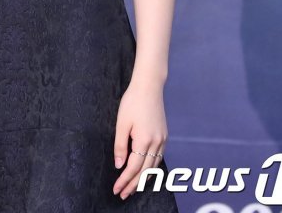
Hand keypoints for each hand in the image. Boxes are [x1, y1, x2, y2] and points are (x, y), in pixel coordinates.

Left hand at [112, 79, 167, 199]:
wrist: (149, 87)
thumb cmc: (133, 102)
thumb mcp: (121, 123)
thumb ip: (120, 146)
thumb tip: (119, 165)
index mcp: (144, 140)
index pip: (133, 168)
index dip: (124, 180)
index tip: (117, 189)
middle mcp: (156, 143)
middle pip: (145, 171)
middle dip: (134, 184)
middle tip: (123, 194)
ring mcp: (162, 140)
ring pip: (153, 166)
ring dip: (143, 179)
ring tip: (133, 187)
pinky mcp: (164, 136)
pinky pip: (158, 158)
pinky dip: (151, 168)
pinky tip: (145, 171)